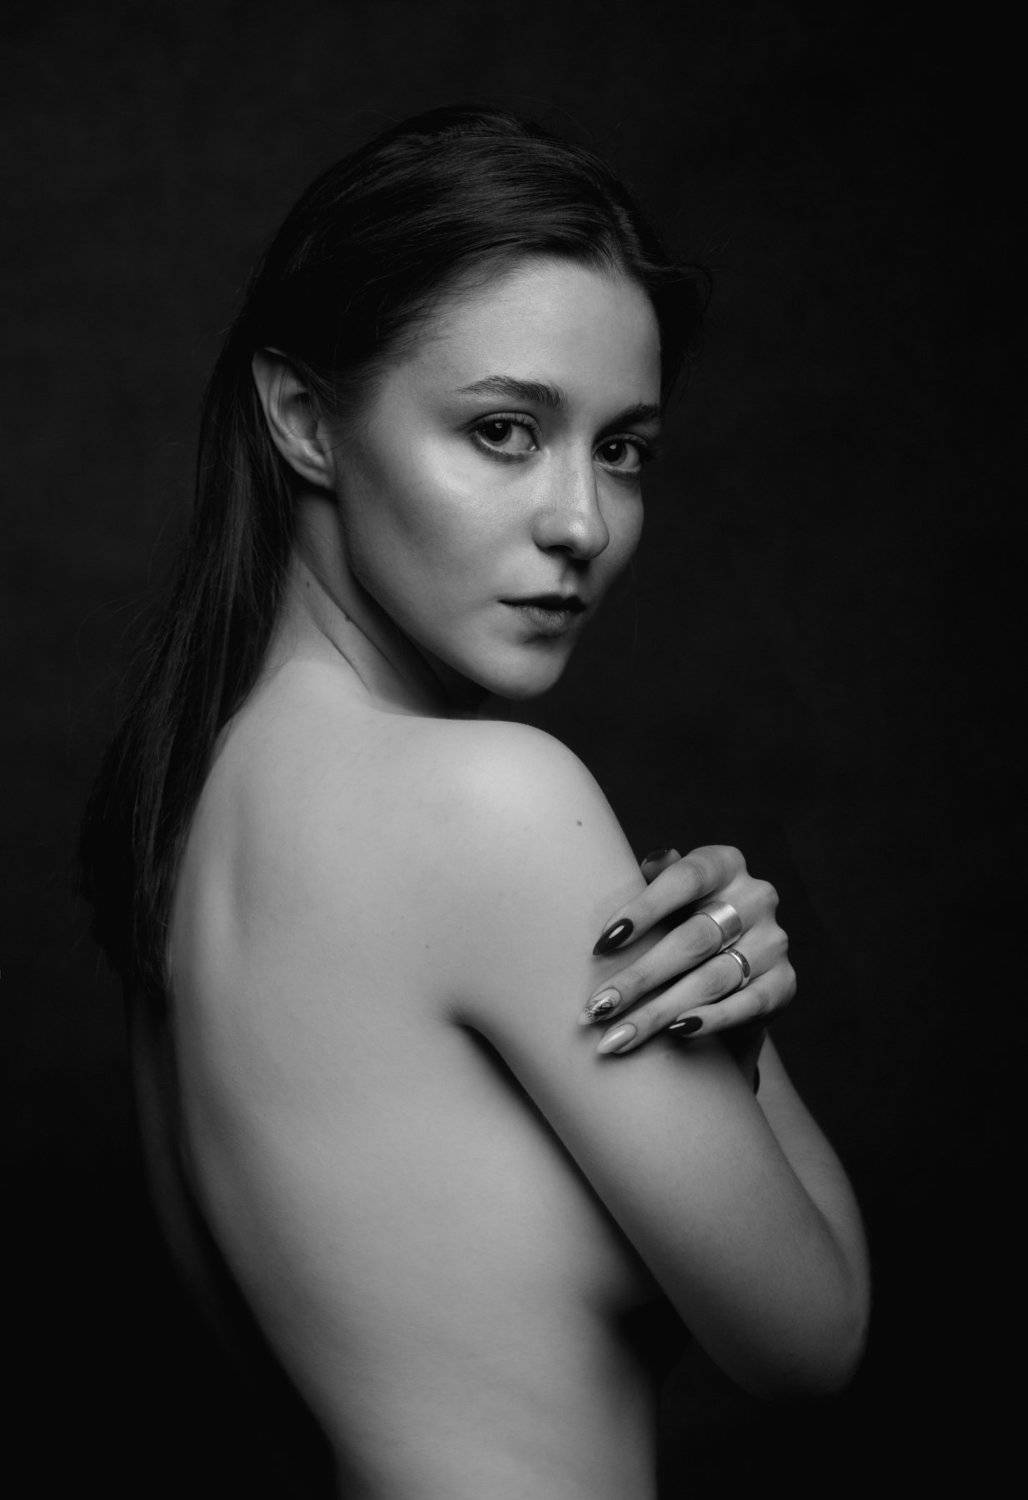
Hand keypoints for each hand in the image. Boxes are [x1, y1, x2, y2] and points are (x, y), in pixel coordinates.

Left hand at [580, 845, 794, 1066]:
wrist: (731, 956)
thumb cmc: (682, 914)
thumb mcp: (670, 890)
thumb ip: (658, 876)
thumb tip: (652, 861)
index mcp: (724, 864)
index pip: (684, 879)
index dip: (643, 909)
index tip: (601, 945)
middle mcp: (756, 897)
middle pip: (693, 940)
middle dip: (640, 978)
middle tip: (597, 1008)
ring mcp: (772, 941)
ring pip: (712, 979)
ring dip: (660, 1012)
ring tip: (618, 1036)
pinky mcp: (784, 982)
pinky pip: (746, 1005)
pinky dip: (710, 1020)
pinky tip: (674, 1033)